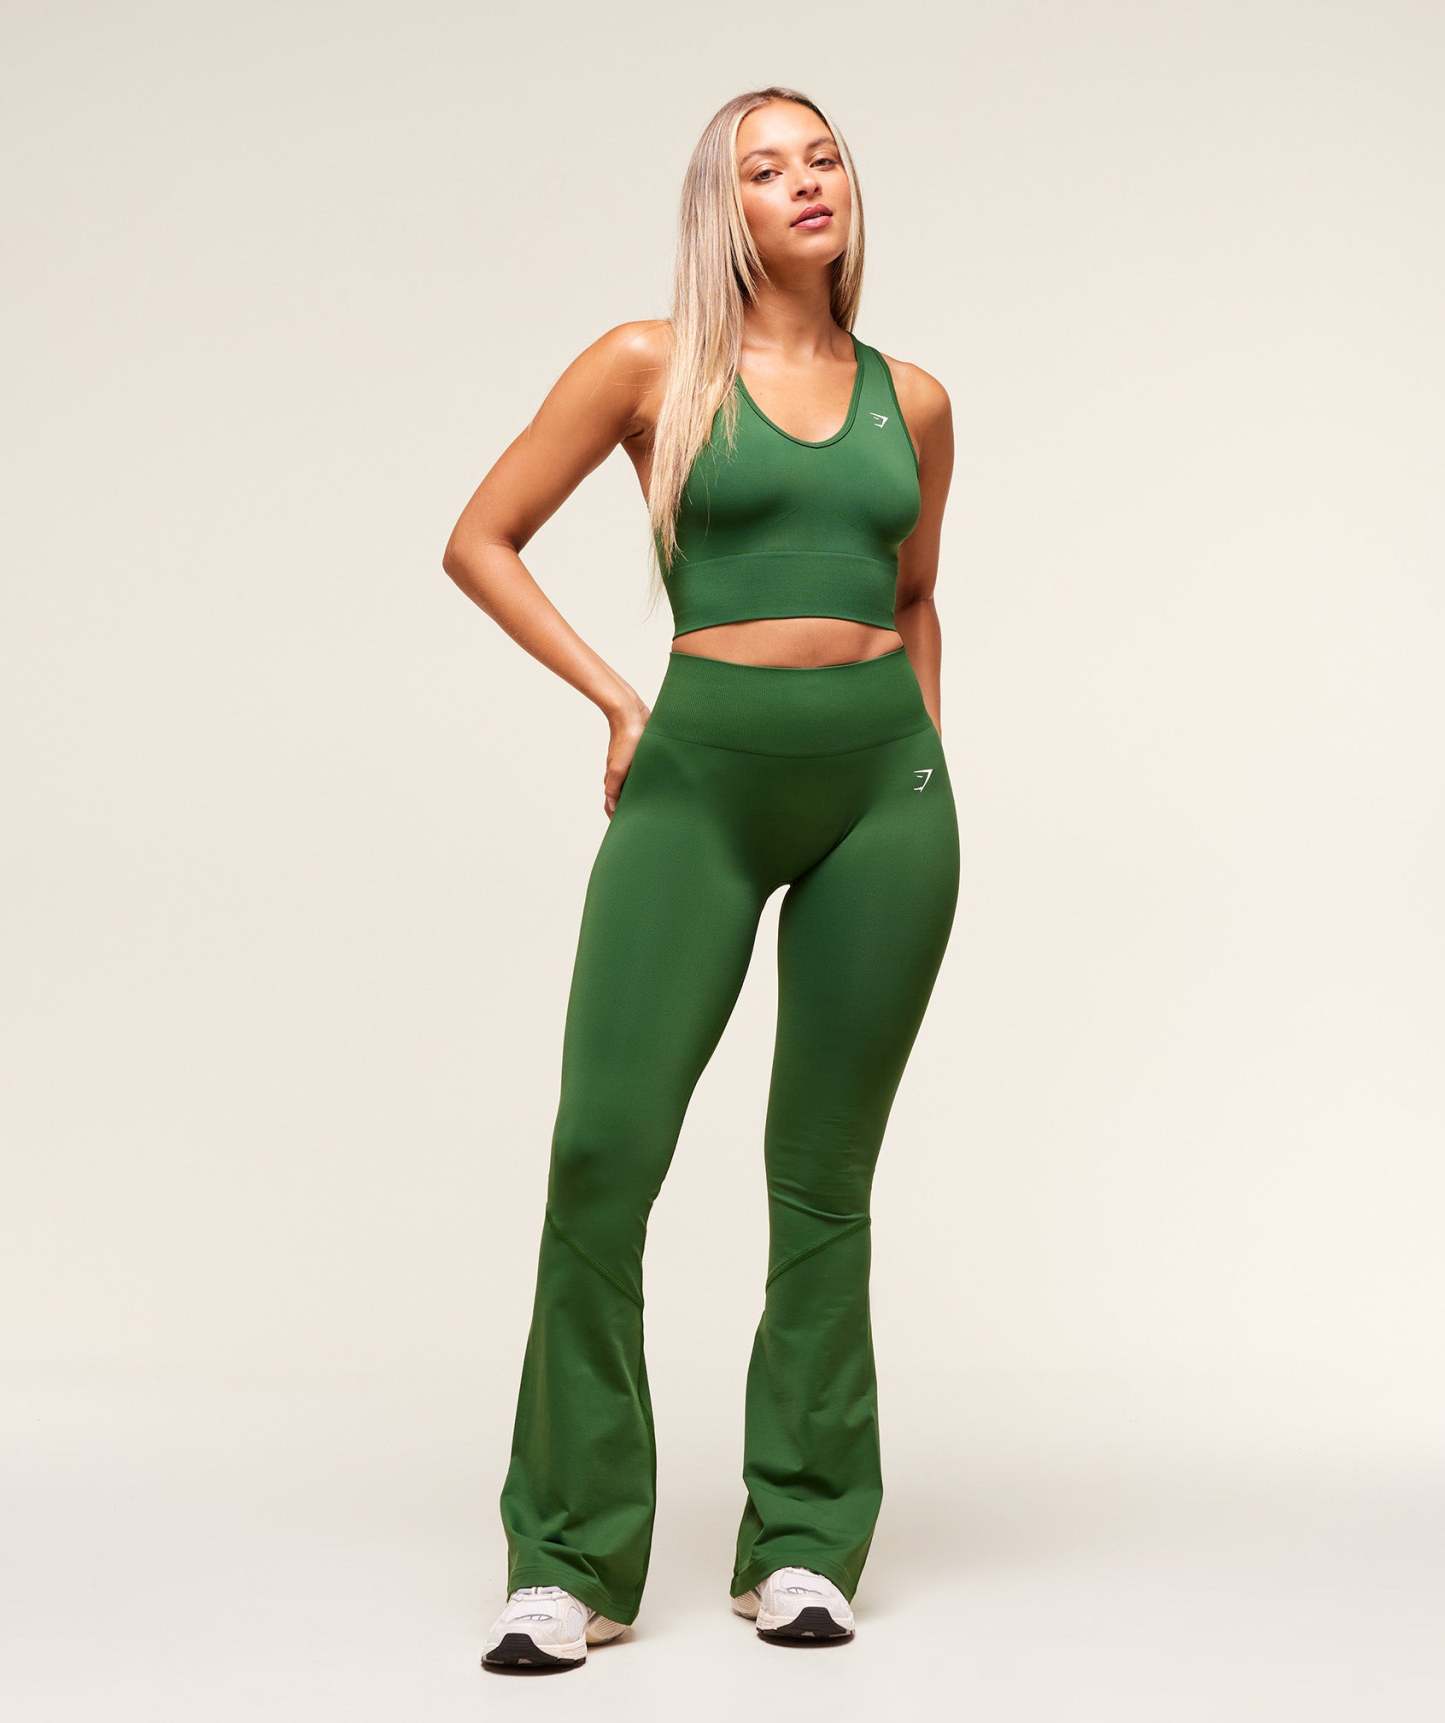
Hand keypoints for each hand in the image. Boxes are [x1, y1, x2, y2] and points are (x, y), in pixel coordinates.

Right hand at [603, 697, 650, 818]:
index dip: (617, 818)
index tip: (625, 831)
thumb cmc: (625, 739)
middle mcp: (621, 774)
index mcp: (614, 779)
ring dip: (640, 797)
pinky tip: (658, 785)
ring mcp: (630, 765)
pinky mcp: (641, 756)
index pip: (612, 805)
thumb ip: (614, 788)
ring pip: (634, 786)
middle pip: (624, 798)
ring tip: (653, 809)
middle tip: (643, 824)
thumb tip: (612, 808)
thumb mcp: (618, 767)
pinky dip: (647, 782)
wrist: (630, 714)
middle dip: (631, 811)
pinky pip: (643, 773)